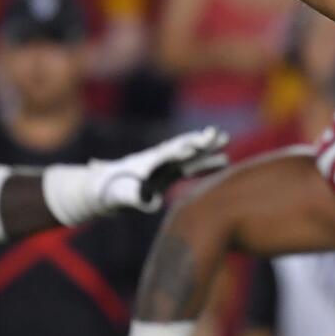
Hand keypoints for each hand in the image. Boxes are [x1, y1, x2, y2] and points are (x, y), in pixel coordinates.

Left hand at [92, 127, 229, 212]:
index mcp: (146, 163)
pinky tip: (225, 160)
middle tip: (216, 132)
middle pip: (182, 147)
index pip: (165, 155)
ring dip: (207, 147)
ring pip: (190, 153)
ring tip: (226, 138)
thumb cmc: (115, 191)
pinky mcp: (172, 172)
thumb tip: (151, 203)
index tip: (193, 148)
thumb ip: (136, 198)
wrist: (108, 186)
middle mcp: (159, 159)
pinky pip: (193, 165)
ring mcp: (167, 164)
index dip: (179, 151)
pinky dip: (207, 162)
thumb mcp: (123, 196)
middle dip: (198, 140)